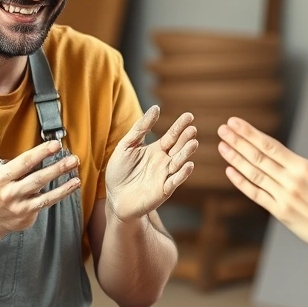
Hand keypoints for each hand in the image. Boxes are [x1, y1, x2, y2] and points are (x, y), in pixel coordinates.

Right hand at [0, 115, 80, 232]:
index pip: (23, 163)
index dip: (40, 153)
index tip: (56, 144)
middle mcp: (9, 191)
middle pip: (36, 178)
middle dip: (56, 167)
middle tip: (72, 157)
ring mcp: (19, 204)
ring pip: (44, 190)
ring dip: (61, 178)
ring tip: (75, 166)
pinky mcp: (28, 214)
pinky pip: (48, 202)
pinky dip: (62, 192)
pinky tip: (74, 183)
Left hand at [105, 105, 196, 222]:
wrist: (114, 198)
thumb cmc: (119, 171)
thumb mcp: (126, 145)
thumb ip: (140, 128)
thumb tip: (156, 108)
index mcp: (157, 150)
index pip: (172, 135)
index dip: (180, 126)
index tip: (189, 116)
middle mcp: (164, 162)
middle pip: (178, 148)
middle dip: (185, 139)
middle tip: (192, 129)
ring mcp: (165, 176)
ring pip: (179, 163)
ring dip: (186, 154)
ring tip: (193, 143)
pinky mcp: (163, 191)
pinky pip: (174, 182)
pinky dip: (182, 174)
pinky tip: (188, 165)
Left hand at [218, 117, 307, 262]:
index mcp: (306, 169)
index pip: (271, 147)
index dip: (251, 134)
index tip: (236, 123)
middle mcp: (290, 183)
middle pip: (258, 158)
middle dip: (238, 141)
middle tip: (222, 129)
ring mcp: (283, 199)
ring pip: (254, 175)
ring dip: (236, 159)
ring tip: (222, 146)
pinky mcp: (281, 214)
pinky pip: (257, 195)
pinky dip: (242, 183)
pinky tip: (230, 172)